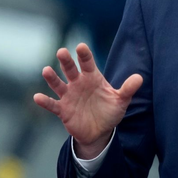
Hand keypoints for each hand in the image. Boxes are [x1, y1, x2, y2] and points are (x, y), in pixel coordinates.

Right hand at [33, 43, 142, 158]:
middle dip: (66, 61)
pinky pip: (52, 104)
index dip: (84, 55)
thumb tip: (139, 78)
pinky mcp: (63, 109)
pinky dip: (45, 101)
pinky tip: (37, 97)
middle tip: (62, 52)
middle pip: (70, 70)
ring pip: (58, 84)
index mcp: (92, 78)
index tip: (81, 46)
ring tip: (46, 70)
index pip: (87, 63)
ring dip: (52, 78)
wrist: (99, 131)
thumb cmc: (110, 111)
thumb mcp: (121, 101)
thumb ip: (128, 89)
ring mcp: (69, 96)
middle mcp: (78, 84)